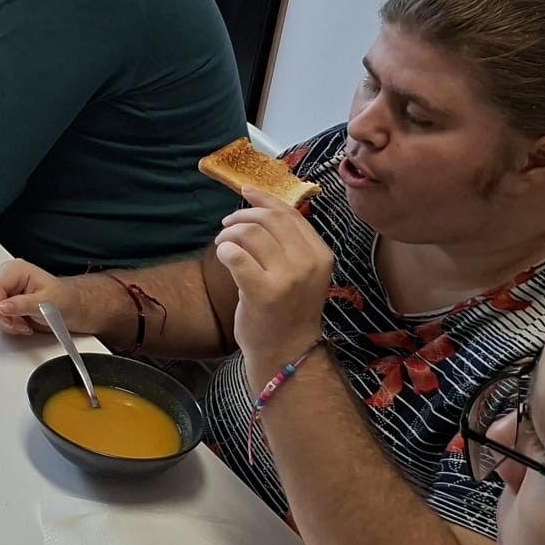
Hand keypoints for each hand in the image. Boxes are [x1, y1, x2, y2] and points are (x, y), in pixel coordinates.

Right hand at [0, 259, 82, 334]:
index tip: (10, 321)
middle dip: (4, 317)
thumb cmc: (63, 299)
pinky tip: (20, 323)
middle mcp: (7, 276)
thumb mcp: (45, 302)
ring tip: (23, 324)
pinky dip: (5, 323)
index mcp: (16, 269)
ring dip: (5, 322)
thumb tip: (2, 307)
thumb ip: (22, 305)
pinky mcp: (4, 300)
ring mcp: (4, 288)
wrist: (70, 306)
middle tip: (20, 325)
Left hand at [213, 187, 332, 374]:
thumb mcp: (301, 272)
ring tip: (224, 245)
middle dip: (241, 216)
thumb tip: (260, 207)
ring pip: (249, 233)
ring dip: (229, 234)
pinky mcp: (263, 291)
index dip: (264, 199)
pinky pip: (235, 255)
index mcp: (320, 254)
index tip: (246, 192)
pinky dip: (224, 251)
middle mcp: (308, 262)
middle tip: (227, 226)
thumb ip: (288, 243)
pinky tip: (224, 257)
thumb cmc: (288, 311)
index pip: (290, 214)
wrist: (287, 353)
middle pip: (268, 219)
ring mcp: (287, 277)